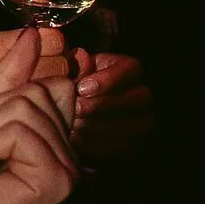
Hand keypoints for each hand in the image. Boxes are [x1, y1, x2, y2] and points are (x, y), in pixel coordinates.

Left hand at [0, 30, 78, 203]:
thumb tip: (33, 34)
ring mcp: (66, 169)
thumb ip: (6, 76)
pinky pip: (21, 131)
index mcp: (49, 140)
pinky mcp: (57, 180)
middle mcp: (66, 155)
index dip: (0, 97)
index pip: (48, 83)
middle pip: (37, 91)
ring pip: (27, 108)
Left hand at [71, 46, 152, 161]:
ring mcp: (142, 120)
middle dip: (105, 105)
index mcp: (127, 69)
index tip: (82, 88)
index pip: (132, 68)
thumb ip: (74, 66)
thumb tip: (80, 56)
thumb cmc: (66, 87)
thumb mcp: (69, 72)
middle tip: (76, 109)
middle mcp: (141, 93)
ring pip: (139, 124)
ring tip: (75, 126)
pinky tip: (78, 141)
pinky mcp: (134, 144)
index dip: (109, 79)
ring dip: (104, 126)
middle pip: (140, 97)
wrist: (62, 114)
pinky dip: (101, 145)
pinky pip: (127, 147)